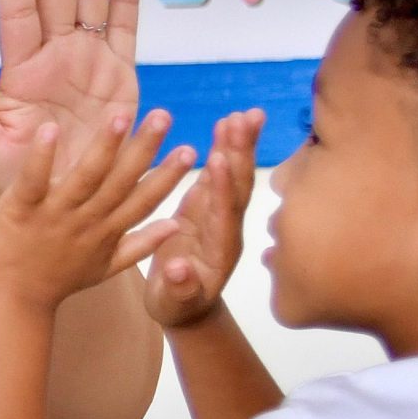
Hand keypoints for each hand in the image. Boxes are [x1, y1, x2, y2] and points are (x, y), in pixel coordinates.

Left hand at [0, 110, 197, 311]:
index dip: (169, 176)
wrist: (12, 299)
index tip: (193, 148)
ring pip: (85, 177)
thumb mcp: (106, 267)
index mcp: (107, 230)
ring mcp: (54, 214)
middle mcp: (86, 220)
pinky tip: (50, 130)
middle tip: (164, 115)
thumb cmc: (57, 279)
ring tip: (121, 116)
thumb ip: (141, 244)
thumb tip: (176, 226)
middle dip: (144, 149)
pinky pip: (33, 180)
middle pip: (121, 181)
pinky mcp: (20, 210)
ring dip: (104, 147)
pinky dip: (42, 157)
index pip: (144, 200)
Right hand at [144, 110, 263, 328]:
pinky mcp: (208, 205)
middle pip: (237, 188)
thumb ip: (178, 287)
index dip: (222, 189)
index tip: (218, 160)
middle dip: (240, 155)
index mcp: (220, 250)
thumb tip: (177, 270)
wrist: (187, 306)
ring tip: (243, 113)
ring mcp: (220, 214)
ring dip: (239, 145)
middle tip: (244, 121)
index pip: (224, 214)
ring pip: (233, 176)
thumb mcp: (173, 302)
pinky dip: (225, 148)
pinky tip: (226, 122)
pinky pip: (219, 174)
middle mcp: (227, 227)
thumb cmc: (177, 305)